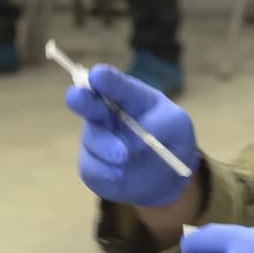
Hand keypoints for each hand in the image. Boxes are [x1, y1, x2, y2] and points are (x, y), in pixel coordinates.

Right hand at [67, 63, 197, 207]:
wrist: (165, 177)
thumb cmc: (171, 140)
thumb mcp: (177, 126)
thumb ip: (162, 124)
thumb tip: (136, 138)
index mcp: (128, 97)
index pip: (115, 83)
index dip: (105, 79)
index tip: (97, 75)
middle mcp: (106, 113)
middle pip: (87, 101)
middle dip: (81, 99)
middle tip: (75, 97)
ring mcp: (96, 139)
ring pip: (92, 138)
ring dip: (106, 146)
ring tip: (124, 156)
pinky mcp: (92, 165)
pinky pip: (91, 167)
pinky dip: (105, 171)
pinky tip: (119, 174)